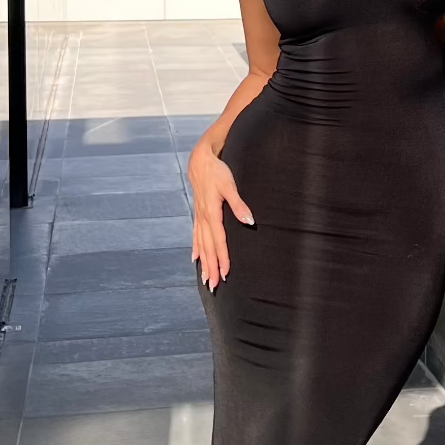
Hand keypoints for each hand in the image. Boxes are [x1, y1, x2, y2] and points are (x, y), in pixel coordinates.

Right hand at [187, 138, 251, 290]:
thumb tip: (249, 220)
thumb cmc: (217, 171)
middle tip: (214, 285)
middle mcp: (203, 218)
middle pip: (208, 248)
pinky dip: (196, 248)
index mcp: (212, 213)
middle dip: (211, 267)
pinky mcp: (198, 213)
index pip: (218, 241)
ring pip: (201, 244)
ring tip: (205, 279)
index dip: (222, 258)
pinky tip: (195, 258)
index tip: (226, 274)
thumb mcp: (230, 185)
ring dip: (204, 262)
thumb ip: (239, 204)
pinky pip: (195, 235)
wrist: (200, 159)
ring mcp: (199, 216)